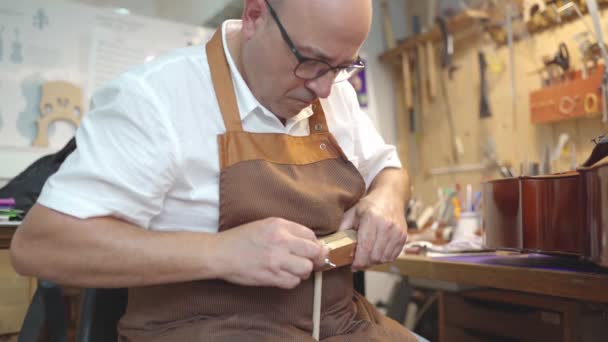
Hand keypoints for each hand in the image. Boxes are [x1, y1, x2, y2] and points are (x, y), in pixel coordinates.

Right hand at [213, 218, 328, 288]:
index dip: (314, 244)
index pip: (310, 235)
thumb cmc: (241, 239)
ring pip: (306, 269)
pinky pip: (293, 282)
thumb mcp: (265, 225)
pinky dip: (292, 280)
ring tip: (293, 268)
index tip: (313, 249)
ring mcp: (276, 260)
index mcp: (279, 226)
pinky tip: (283, 275)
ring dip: (303, 271)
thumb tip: (310, 242)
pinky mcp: (271, 277)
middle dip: (316, 258)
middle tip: (311, 261)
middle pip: (314, 252)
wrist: (220, 253)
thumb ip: (287, 231)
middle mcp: (281, 241)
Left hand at [339, 192, 407, 270]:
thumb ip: (343, 228)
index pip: (366, 248)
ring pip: (384, 259)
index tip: (353, 266)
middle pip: (375, 256)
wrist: (390, 197)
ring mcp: (397, 232)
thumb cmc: (369, 205)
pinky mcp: (403, 237)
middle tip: (358, 262)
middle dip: (365, 263)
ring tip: (367, 256)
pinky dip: (384, 258)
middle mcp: (386, 226)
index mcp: (371, 219)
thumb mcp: (352, 212)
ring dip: (374, 262)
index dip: (358, 262)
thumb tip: (331, 244)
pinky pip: (393, 256)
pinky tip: (377, 252)